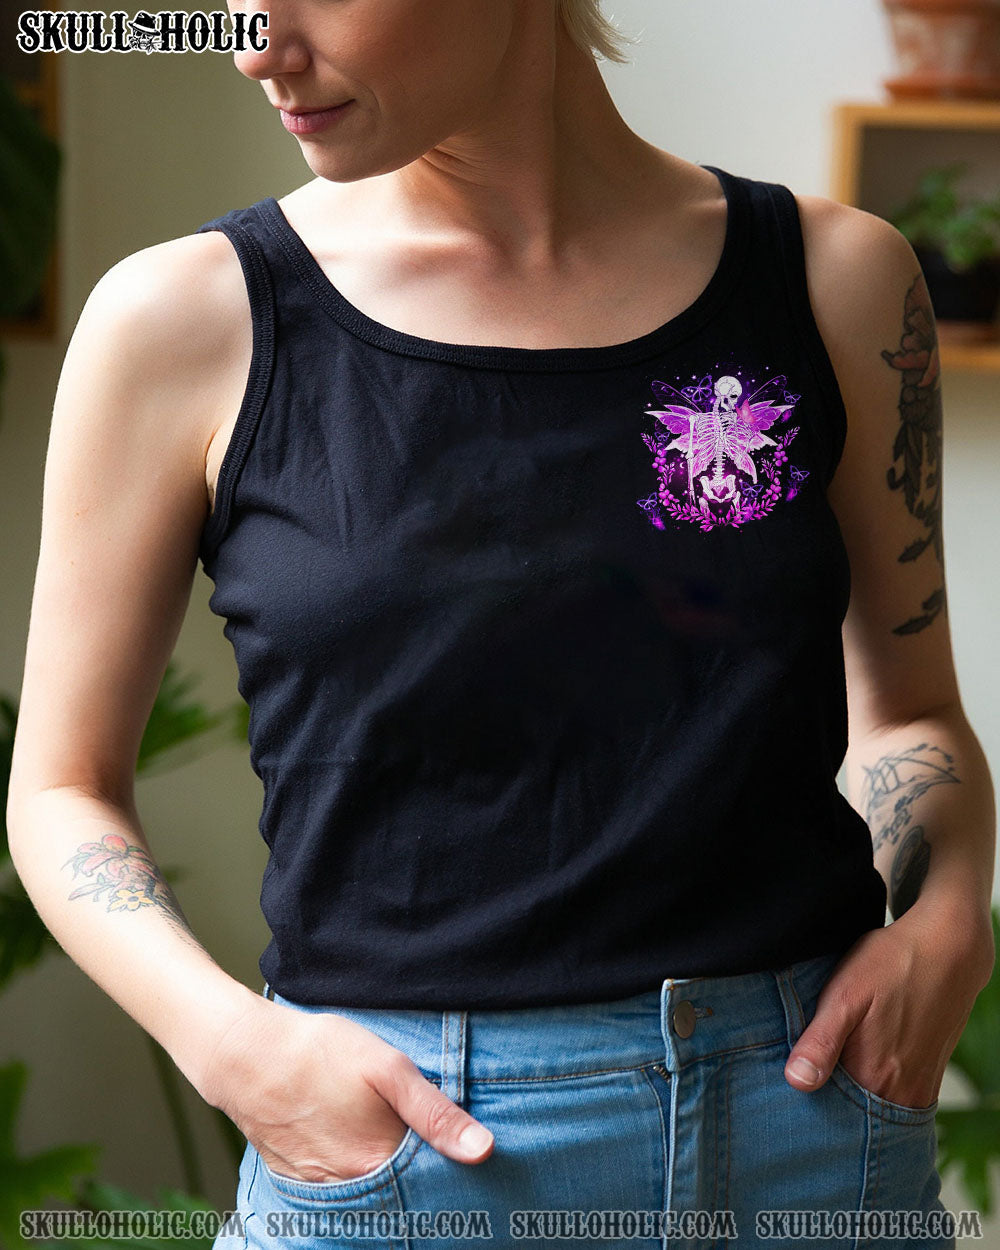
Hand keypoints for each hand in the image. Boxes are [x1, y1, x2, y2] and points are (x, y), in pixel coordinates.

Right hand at [200, 996, 494, 1182]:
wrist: (246, 1054)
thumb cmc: (320, 1052)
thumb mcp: (388, 1068)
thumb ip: (436, 1112)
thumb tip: (483, 1150)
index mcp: (378, 1163)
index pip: (431, 1185)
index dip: (449, 1170)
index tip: (464, 1159)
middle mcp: (349, 1187)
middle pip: (399, 1193)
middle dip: (418, 1178)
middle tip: (424, 1144)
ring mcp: (319, 1188)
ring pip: (367, 1192)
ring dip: (385, 1176)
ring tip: (389, 1140)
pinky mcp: (297, 1180)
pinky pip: (337, 1189)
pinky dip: (354, 1174)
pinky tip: (356, 1144)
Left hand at [784, 899, 994, 1107]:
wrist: (948, 949)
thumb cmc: (892, 965)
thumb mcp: (845, 994)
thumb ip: (821, 1041)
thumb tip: (796, 1082)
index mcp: (874, 1078)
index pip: (828, 1116)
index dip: (804, 1108)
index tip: (785, 1094)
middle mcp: (901, 1094)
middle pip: (853, 1120)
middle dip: (825, 1108)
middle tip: (804, 1079)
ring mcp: (919, 1089)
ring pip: (874, 1110)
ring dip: (850, 1100)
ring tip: (829, 1070)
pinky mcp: (930, 1077)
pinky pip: (896, 1100)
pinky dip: (874, 1091)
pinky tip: (858, 1065)